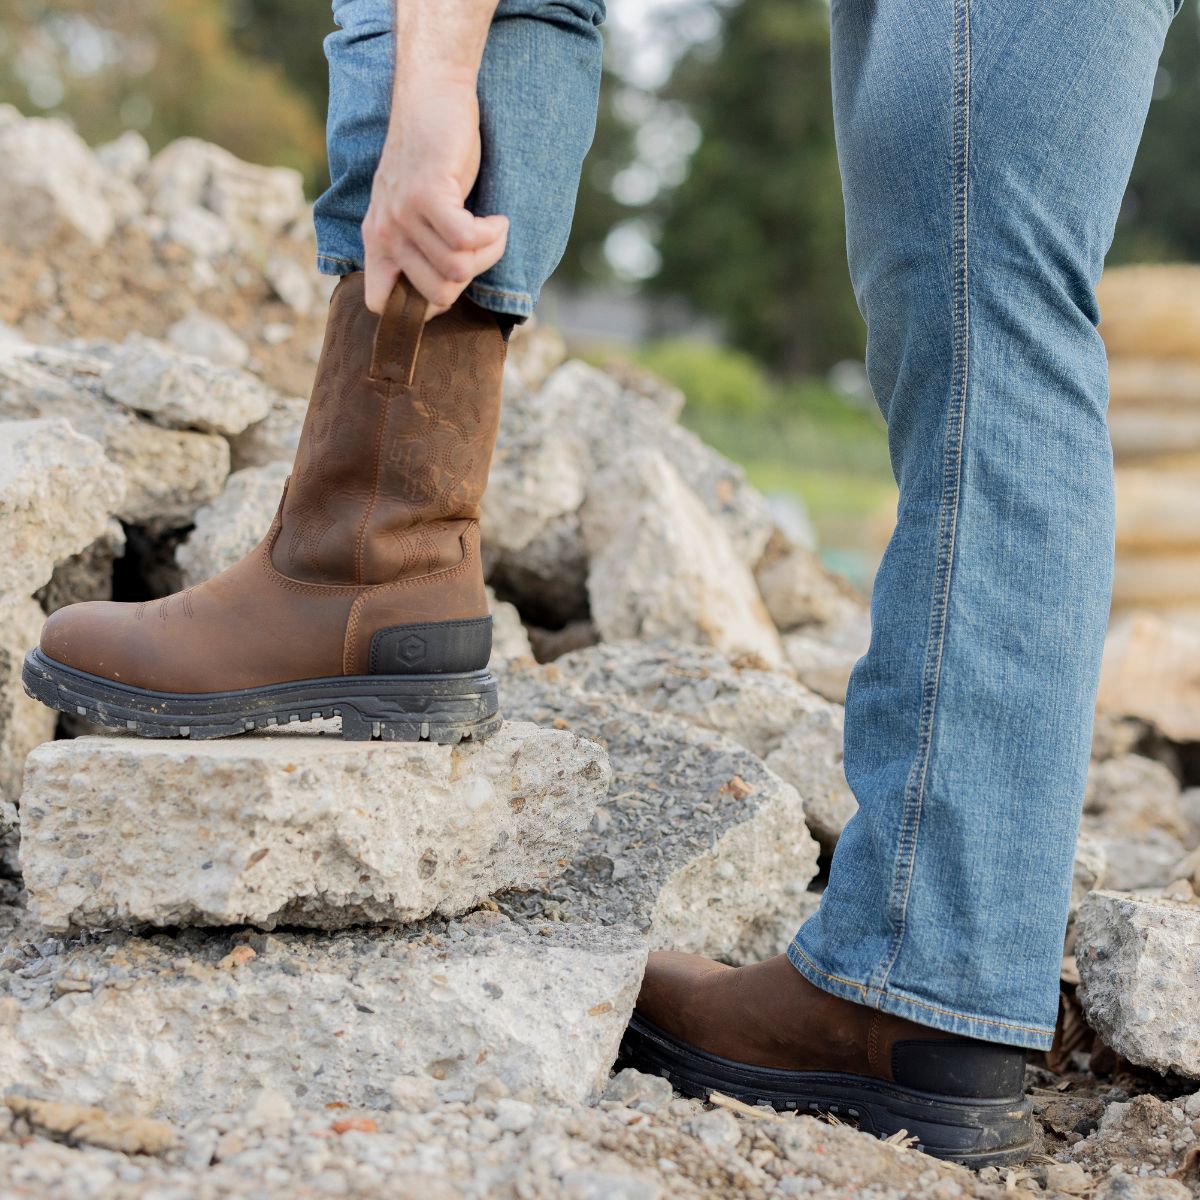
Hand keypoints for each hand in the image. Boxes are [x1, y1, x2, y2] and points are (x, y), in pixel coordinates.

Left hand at [362, 76, 508, 317]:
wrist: (432, 97)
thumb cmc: (433, 155)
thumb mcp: (415, 209)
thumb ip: (419, 246)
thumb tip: (447, 290)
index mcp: (378, 242)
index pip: (379, 304)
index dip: (420, 308)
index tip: (451, 281)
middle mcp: (385, 233)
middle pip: (437, 295)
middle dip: (471, 276)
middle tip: (482, 247)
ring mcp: (403, 214)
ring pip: (456, 269)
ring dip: (488, 253)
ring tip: (493, 229)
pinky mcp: (426, 195)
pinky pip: (465, 241)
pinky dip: (492, 236)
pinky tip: (497, 220)